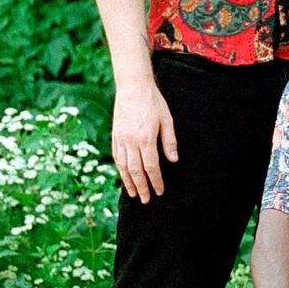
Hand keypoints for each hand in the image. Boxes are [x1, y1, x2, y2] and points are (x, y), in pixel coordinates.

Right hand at [111, 77, 177, 201]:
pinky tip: (124, 177)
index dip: (156, 181)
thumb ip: (169, 141)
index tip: (160, 191)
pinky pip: (117, 157)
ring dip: (129, 182)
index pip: (151, 167)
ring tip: (134, 194)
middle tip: (147, 200)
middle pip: (136, 171)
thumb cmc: (153, 102)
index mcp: (146, 138)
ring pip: (123, 167)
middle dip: (142, 187)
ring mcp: (121, 139)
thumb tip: (173, 161)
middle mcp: (131, 142)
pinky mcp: (115, 135)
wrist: (133, 87)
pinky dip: (120, 170)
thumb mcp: (167, 120)